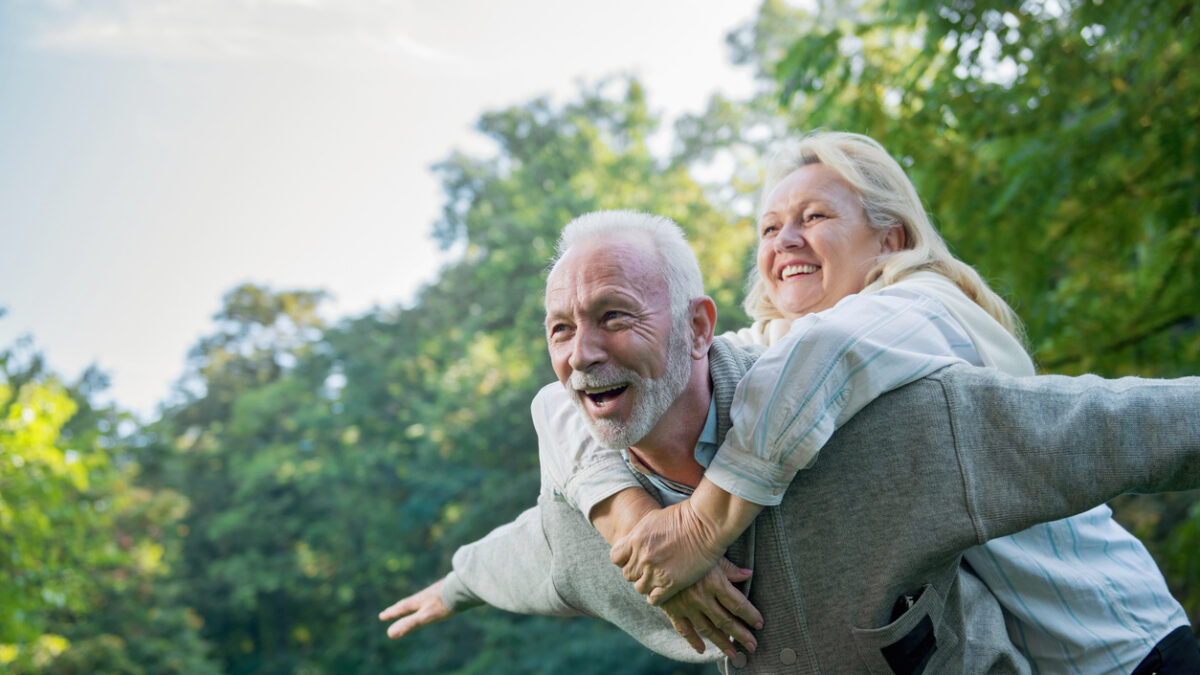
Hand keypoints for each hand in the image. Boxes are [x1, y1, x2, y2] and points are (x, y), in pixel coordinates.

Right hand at [379, 578, 454, 638]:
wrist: (465, 586)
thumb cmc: (445, 603)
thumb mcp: (426, 616)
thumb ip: (409, 624)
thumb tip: (390, 634)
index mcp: (419, 601)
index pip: (402, 608)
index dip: (392, 613)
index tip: (381, 616)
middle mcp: (425, 595)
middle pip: (410, 602)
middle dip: (400, 607)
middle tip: (391, 610)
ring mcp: (436, 592)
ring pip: (422, 598)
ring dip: (414, 602)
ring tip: (412, 604)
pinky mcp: (447, 590)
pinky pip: (434, 595)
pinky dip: (429, 599)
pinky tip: (436, 600)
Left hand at [610, 498, 726, 604]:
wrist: (705, 524)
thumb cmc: (684, 517)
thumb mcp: (653, 519)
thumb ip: (639, 535)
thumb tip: (633, 542)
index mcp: (635, 539)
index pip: (615, 558)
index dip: (624, 559)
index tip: (634, 559)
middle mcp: (642, 557)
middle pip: (628, 574)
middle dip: (637, 572)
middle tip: (649, 569)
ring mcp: (655, 571)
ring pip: (639, 588)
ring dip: (647, 584)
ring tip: (657, 579)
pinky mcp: (671, 583)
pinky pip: (654, 598)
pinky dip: (657, 596)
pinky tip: (664, 589)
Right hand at [661, 557, 761, 658]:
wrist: (657, 553)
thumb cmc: (688, 549)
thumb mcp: (711, 555)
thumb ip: (730, 568)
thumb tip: (749, 574)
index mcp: (715, 582)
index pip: (738, 604)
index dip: (751, 615)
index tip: (759, 624)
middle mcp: (702, 598)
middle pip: (726, 621)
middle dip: (741, 635)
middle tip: (753, 646)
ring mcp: (686, 606)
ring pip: (708, 629)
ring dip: (722, 642)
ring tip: (733, 653)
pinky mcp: (672, 610)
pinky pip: (684, 629)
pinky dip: (693, 641)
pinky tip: (702, 649)